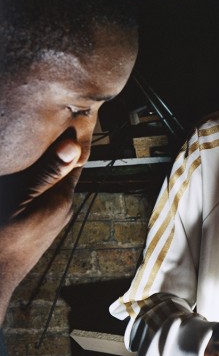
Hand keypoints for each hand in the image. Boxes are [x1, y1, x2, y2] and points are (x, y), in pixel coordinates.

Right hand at [0, 136, 82, 321]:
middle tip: (42, 127)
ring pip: (49, 185)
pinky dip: (32, 185)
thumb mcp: (18, 200)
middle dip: (54, 153)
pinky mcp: (38, 228)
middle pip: (61, 172)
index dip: (68, 140)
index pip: (73, 161)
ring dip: (41, 169)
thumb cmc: (1, 238)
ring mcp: (50, 220)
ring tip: (29, 147)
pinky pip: (39, 199)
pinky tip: (19, 178)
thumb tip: (74, 146)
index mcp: (61, 200)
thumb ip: (45, 174)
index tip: (64, 117)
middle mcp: (62, 210)